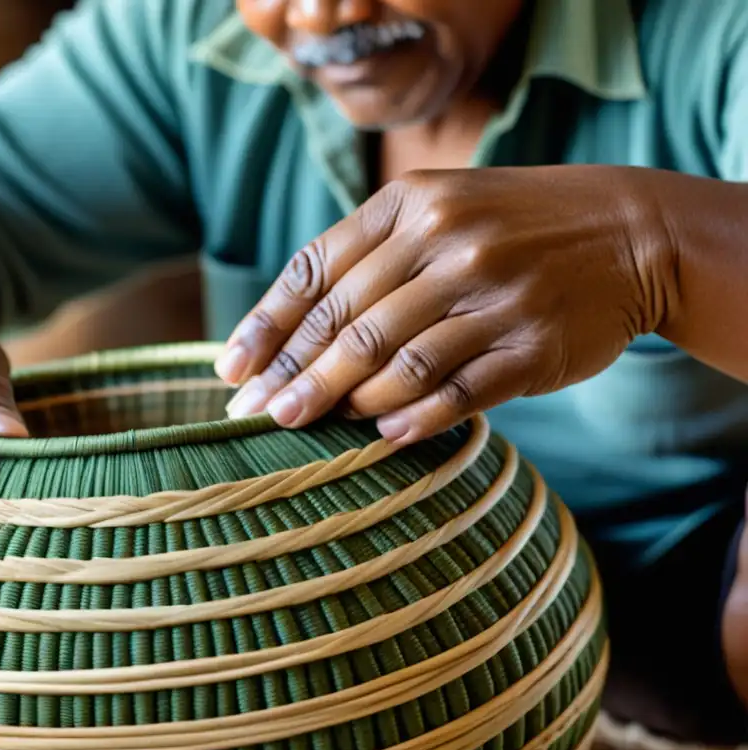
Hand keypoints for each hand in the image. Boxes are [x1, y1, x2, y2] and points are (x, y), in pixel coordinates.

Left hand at [217, 165, 673, 442]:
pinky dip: (412, 417)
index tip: (231, 372)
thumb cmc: (509, 227)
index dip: (266, 326)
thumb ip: (366, 256)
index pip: (316, 271)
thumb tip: (284, 337)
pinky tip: (380, 436)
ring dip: (341, 401)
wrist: (628, 233)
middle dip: (292, 375)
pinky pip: (457, 391)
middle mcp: (448, 243)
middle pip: (346, 323)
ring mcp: (493, 295)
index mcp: (411, 204)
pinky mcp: (532, 346)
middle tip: (255, 414)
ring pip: (394, 361)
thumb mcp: (437, 209)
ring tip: (303, 425)